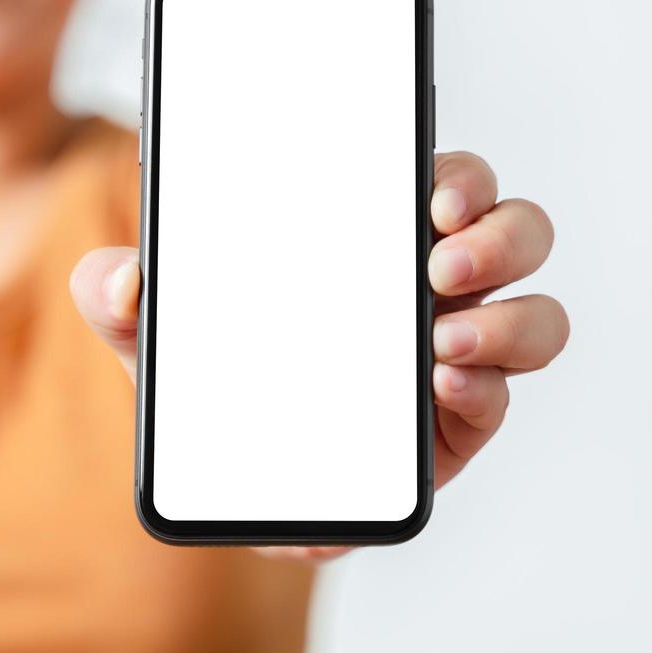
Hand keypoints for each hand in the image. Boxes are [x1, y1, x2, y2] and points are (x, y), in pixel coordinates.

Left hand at [69, 150, 568, 563]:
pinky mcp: (455, 428)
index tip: (430, 193)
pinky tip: (441, 388)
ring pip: (534, 316)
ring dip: (507, 320)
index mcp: (374, 237)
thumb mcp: (152, 329)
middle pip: (513, 231)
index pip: (442, 180)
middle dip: (495, 234)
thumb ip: (117, 293)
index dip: (456, 175)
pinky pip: (500, 398)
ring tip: (441, 339)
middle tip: (437, 257)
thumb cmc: (211, 376)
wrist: (226, 477)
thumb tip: (119, 277)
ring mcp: (453, 355)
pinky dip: (486, 390)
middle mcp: (432, 286)